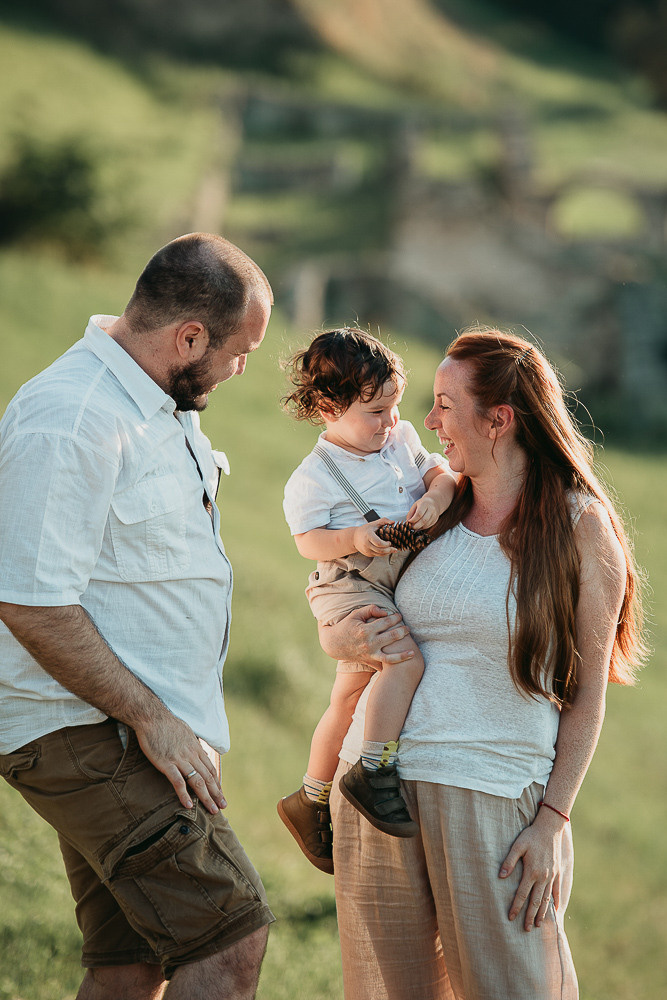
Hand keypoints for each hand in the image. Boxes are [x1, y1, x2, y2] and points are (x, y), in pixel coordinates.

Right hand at [135, 710, 226, 815]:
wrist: (151, 717)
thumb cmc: (166, 723)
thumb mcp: (185, 732)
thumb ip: (192, 744)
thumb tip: (198, 750)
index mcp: (195, 748)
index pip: (210, 769)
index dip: (216, 782)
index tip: (220, 793)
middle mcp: (191, 755)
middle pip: (207, 777)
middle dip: (216, 793)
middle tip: (223, 806)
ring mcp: (179, 759)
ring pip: (197, 782)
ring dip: (206, 797)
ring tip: (212, 810)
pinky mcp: (166, 763)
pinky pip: (178, 782)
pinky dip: (184, 795)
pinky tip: (189, 806)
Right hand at [319, 605, 413, 667]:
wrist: (334, 644)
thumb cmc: (346, 626)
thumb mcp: (356, 614)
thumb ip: (371, 610)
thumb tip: (386, 613)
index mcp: (365, 630)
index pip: (386, 622)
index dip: (395, 618)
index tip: (399, 616)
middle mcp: (369, 643)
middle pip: (392, 637)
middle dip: (403, 631)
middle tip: (407, 629)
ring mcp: (369, 654)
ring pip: (390, 658)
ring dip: (403, 655)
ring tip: (413, 652)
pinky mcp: (369, 661)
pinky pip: (383, 666)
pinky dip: (392, 667)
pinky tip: (403, 666)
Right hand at [353, 519, 394, 556]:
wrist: (354, 537)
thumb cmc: (365, 530)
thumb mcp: (373, 524)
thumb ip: (384, 521)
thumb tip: (393, 522)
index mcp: (368, 535)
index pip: (378, 543)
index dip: (386, 544)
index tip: (390, 542)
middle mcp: (366, 544)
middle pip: (379, 550)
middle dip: (389, 550)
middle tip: (395, 549)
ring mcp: (366, 550)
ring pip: (379, 554)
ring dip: (387, 553)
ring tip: (393, 550)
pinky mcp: (367, 554)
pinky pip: (376, 555)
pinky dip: (383, 554)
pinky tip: (387, 551)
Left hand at [406, 496, 440, 529]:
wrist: (434, 502)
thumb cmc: (423, 503)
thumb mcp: (415, 505)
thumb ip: (410, 513)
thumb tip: (408, 521)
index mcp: (425, 504)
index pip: (419, 514)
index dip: (413, 519)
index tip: (408, 522)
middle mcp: (431, 510)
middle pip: (423, 520)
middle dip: (416, 526)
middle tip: (410, 527)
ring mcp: (434, 515)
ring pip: (426, 525)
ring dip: (419, 527)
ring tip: (414, 526)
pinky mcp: (435, 520)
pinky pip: (428, 526)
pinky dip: (422, 527)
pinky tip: (419, 525)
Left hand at [499, 809, 564, 930]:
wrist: (550, 828)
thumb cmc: (531, 836)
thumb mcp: (517, 845)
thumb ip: (509, 861)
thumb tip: (501, 877)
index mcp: (531, 871)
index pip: (522, 894)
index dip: (516, 906)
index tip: (511, 918)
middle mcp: (543, 877)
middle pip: (536, 902)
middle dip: (530, 916)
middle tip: (526, 929)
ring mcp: (552, 876)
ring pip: (546, 899)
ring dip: (542, 913)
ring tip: (538, 925)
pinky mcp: (557, 873)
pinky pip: (557, 891)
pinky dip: (556, 901)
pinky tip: (556, 910)